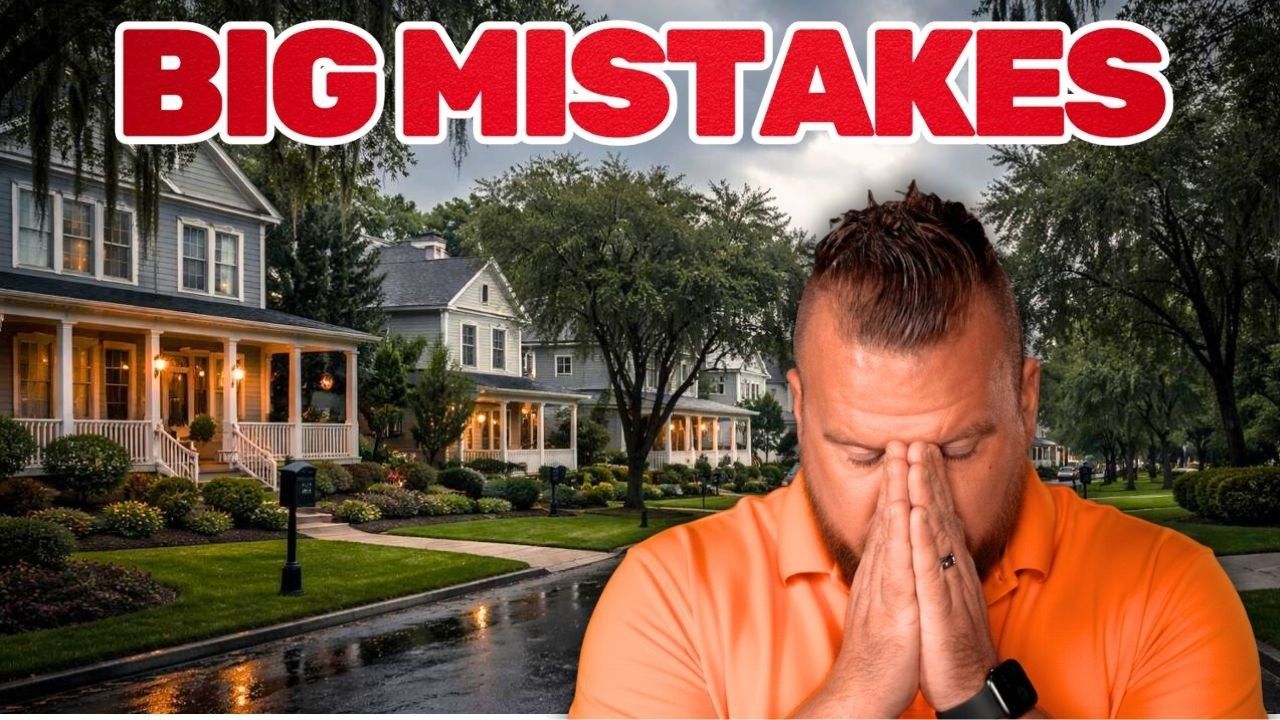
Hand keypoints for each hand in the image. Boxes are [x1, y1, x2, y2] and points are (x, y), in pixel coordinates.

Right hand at [790, 442, 919, 717]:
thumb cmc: (879, 656)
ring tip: (902, 458)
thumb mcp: (883, 608)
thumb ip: (887, 580)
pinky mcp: (896, 608)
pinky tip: (908, 511)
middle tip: (902, 438)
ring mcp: (886, 588)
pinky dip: (903, 536)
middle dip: (896, 476)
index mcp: (882, 574)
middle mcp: (881, 573)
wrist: (863, 693)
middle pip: (889, 516)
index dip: (896, 487)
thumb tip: (892, 559)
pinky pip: (900, 566)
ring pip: (893, 532)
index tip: (902, 455)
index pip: (890, 522)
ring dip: (898, 492)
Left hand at [907, 442, 998, 712]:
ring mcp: (947, 583)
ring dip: (926, 493)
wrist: (966, 683)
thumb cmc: (949, 642)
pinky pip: (931, 568)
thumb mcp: (942, 595)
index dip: (929, 483)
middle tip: (917, 437)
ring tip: (916, 459)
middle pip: (939, 514)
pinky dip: (924, 539)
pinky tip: (917, 514)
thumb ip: (937, 566)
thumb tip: (929, 541)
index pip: (938, 516)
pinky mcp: (939, 605)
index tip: (919, 449)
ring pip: (935, 531)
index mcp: (947, 565)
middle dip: (927, 475)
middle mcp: (951, 567)